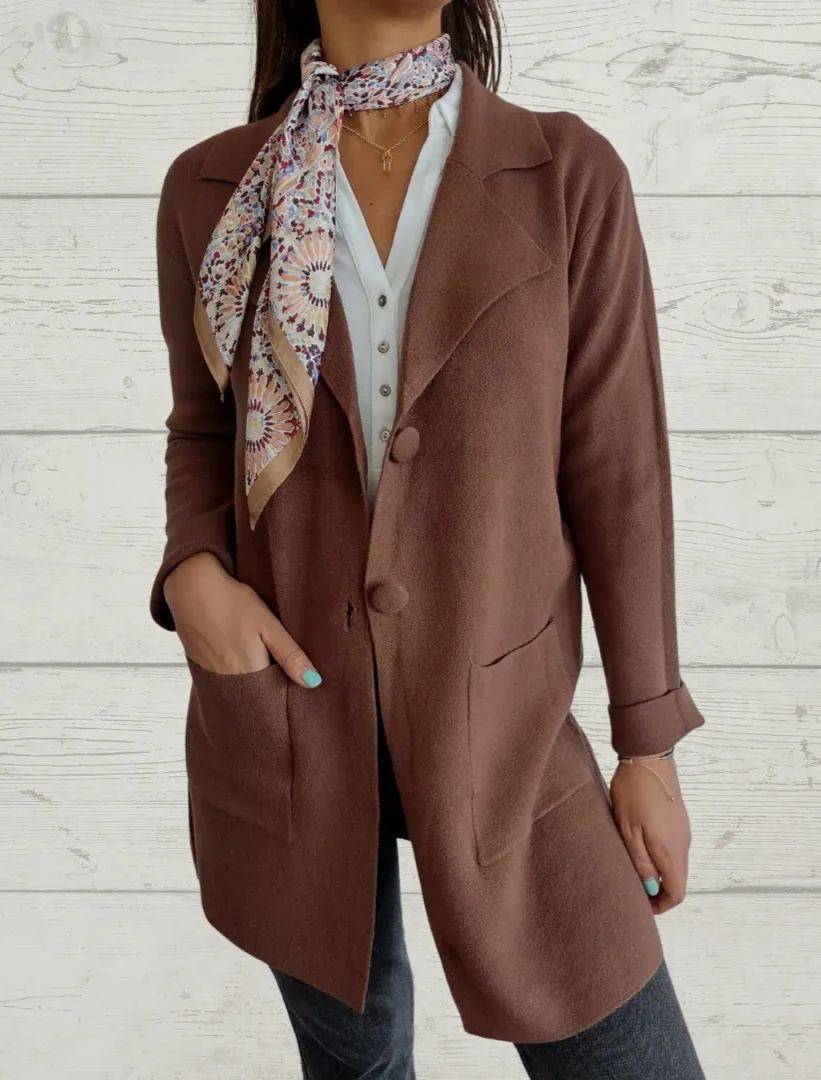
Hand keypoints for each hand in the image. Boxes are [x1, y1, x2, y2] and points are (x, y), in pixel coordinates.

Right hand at [163, 552, 321, 687]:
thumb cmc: (232, 602)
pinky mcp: (199, 664)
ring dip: (250, 681)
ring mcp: (211, 673)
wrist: (191, 588)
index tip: (293, 686)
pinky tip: (236, 657)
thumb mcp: (269, 625)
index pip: (272, 695)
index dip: (283, 692)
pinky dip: (232, 673)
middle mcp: (229, 679)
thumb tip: (313, 682)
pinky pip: (220, 678)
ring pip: (238, 686)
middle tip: (278, 673)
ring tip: (259, 664)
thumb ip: (290, 655)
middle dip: (267, 689)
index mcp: (250, 671)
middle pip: (254, 694)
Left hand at [610, 754, 690, 913]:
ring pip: (674, 865)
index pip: (676, 893)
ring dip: (658, 874)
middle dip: (657, 892)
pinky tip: (640, 849)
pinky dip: (660, 858)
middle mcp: (683, 845)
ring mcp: (682, 831)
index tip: (641, 906)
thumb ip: (641, 863)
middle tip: (633, 890)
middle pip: (677, 881)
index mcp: (671, 852)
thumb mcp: (629, 831)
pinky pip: (673, 849)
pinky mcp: (678, 821)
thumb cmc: (634, 793)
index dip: (660, 905)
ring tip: (633, 870)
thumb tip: (650, 889)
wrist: (649, 758)